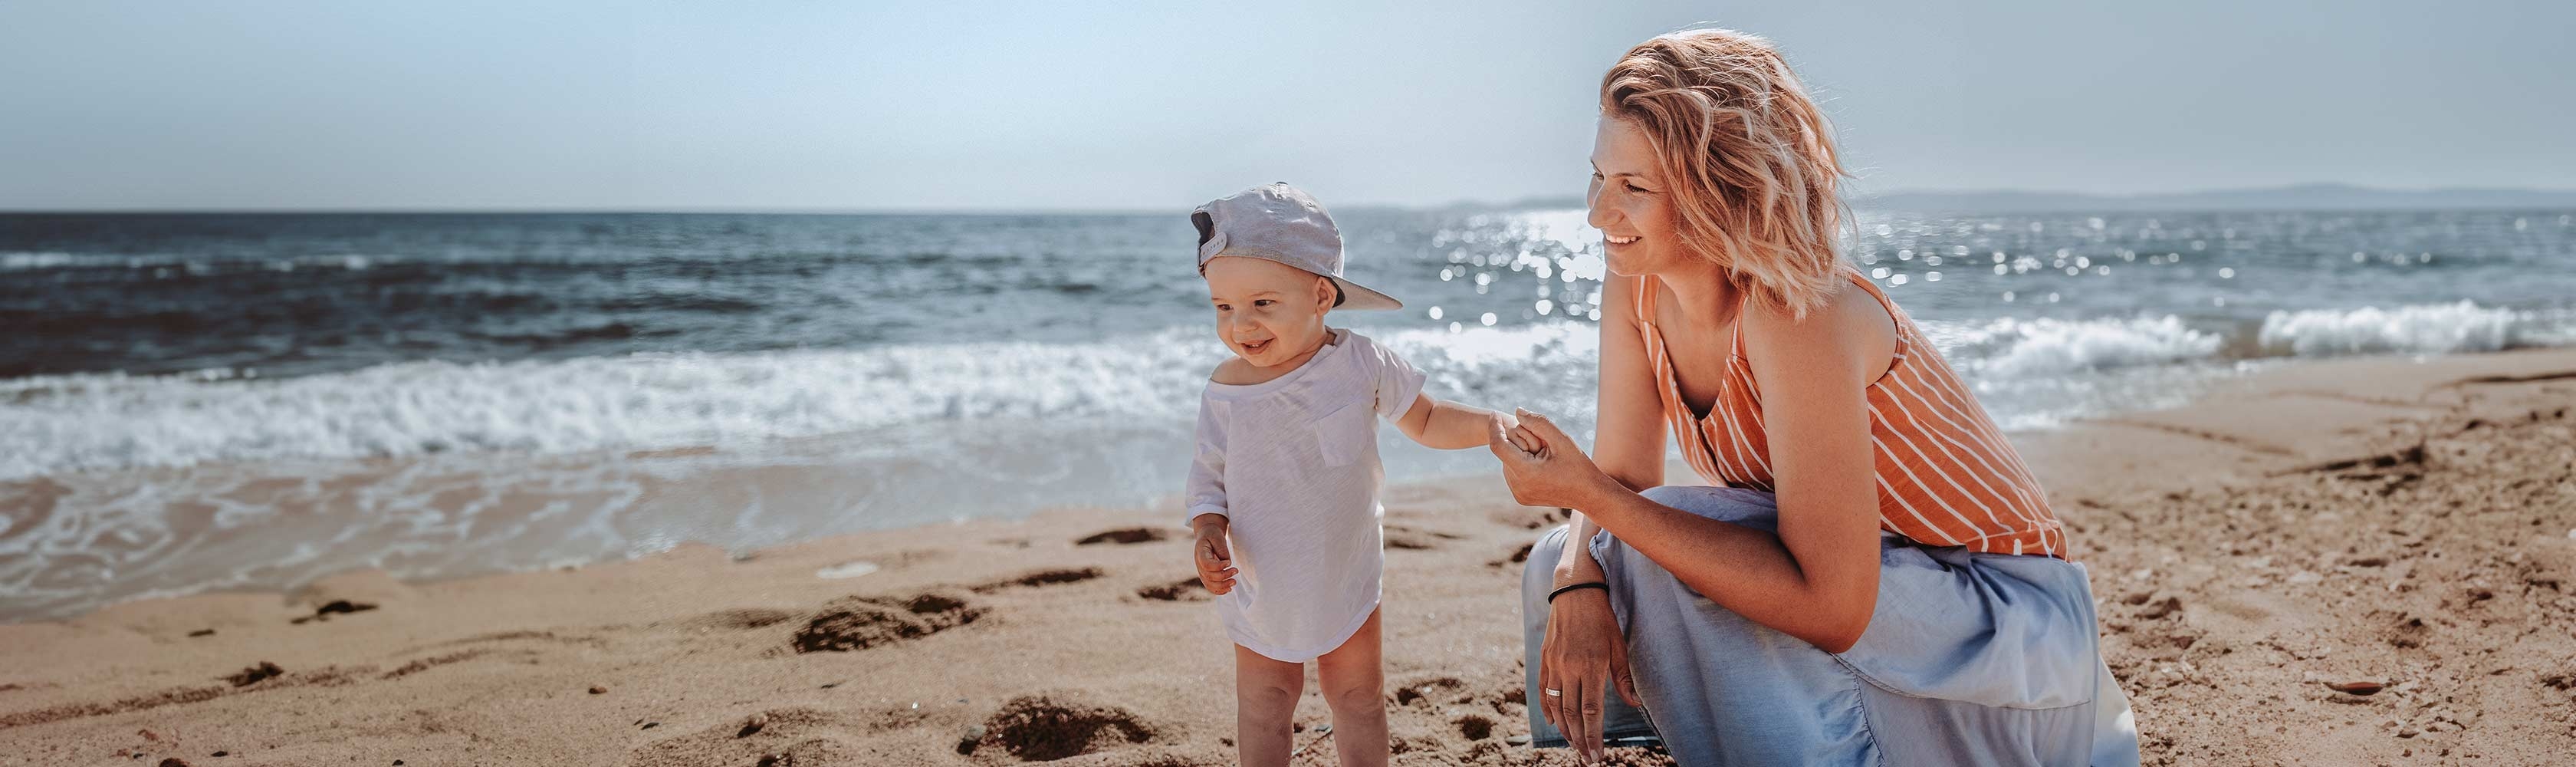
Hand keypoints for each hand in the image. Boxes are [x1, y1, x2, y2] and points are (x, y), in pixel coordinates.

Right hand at [1193, 519, 1237, 594]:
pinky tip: (1229, 589)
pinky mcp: (1206, 576)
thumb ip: (1222, 549)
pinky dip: (1219, 591)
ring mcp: (1201, 571)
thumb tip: (1228, 564)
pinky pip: (1210, 587)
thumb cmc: (1212, 535)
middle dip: (1224, 576)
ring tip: (1234, 582)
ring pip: (1209, 584)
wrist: (1206, 535)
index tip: (1229, 563)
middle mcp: (1198, 564)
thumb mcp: (1217, 537)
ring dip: (1222, 586)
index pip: (1206, 564)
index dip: (1218, 566)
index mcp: (1200, 553)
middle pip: (1209, 576)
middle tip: (1236, 571)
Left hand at [1486, 408, 1610, 510]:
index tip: (1494, 413)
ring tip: (1546, 456)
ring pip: (1508, 461)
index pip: (1498, 445)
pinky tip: (1542, 465)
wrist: (1590, 494)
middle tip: (1544, 443)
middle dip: (1520, 440)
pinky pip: (1513, 472)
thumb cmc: (1579, 466)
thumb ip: (1538, 422)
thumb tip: (1517, 411)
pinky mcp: (1521, 497)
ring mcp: (1518, 493)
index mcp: (1526, 472)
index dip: (1494, 427)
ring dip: (1521, 452)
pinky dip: (1522, 462)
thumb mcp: (1561, 439)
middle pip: (1506, 451)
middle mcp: (1517, 485)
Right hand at [1539, 585, 1641, 763]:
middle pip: (1572, 714)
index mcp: (1592, 666)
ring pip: (1556, 705)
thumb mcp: (1618, 645)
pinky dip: (1547, 708)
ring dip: (1564, 729)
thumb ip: (1623, 678)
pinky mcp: (1545, 658)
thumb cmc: (1602, 618)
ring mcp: (1554, 663)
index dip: (1593, 735)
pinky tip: (1553, 722)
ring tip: (1573, 744)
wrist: (1574, 591)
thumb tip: (1635, 703)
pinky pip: (1542, 689)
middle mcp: (1570, 667)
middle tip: (1586, 757)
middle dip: (1580, 739)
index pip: (1591, 711)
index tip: (1597, 754)